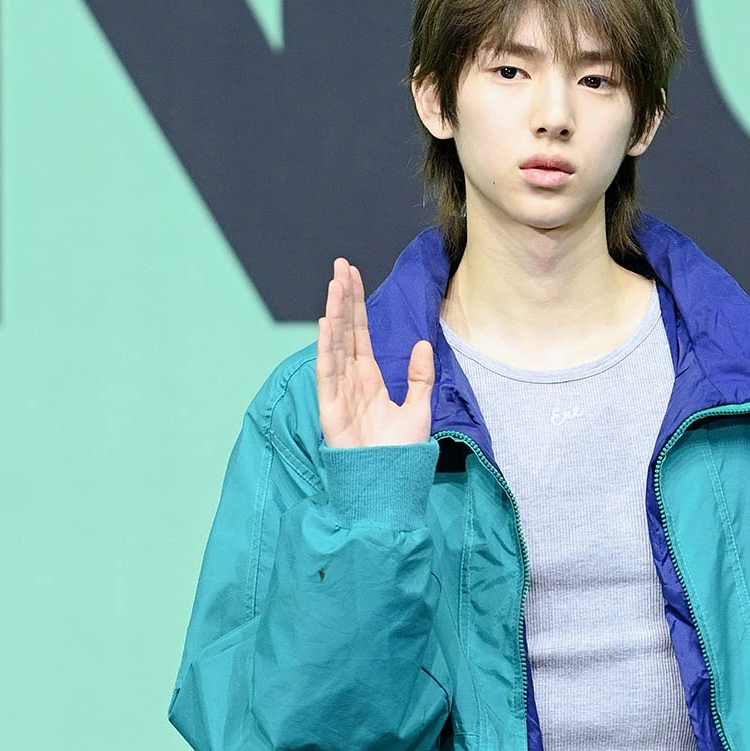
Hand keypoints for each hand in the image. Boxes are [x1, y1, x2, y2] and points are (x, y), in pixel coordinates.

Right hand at [316, 258, 433, 447]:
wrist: (390, 485)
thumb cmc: (400, 454)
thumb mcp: (418, 410)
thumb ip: (419, 377)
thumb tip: (423, 344)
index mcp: (368, 379)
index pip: (358, 333)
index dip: (356, 304)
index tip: (353, 275)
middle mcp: (351, 381)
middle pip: (344, 331)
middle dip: (342, 298)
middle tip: (340, 265)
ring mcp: (339, 393)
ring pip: (334, 345)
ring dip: (334, 313)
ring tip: (334, 285)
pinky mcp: (331, 409)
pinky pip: (327, 373)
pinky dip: (326, 349)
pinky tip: (327, 324)